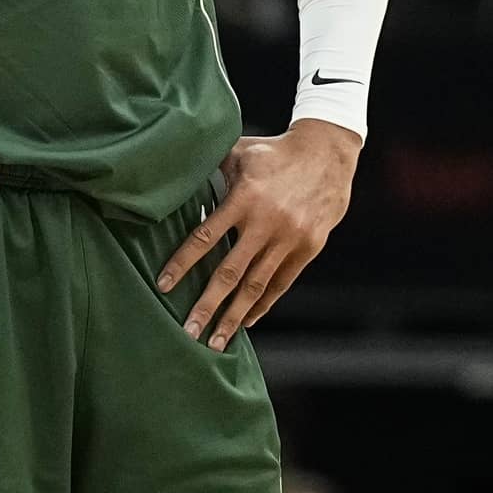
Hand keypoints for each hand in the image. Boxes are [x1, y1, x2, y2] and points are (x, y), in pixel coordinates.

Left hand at [156, 120, 357, 344]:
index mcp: (245, 198)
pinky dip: (262, 305)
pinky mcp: (307, 248)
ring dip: (234, 316)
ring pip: (256, 286)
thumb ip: (209, 169)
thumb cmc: (275, 152)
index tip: (164, 286)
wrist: (328, 154)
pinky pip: (280, 284)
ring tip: (216, 341)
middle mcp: (266, 223)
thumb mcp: (240, 152)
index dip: (183, 264)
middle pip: (230, 273)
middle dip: (207, 305)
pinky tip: (246, 322)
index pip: (205, 238)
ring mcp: (289, 238)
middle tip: (189, 331)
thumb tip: (172, 180)